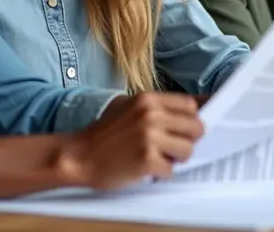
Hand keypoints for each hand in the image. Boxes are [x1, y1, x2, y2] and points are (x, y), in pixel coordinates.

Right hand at [59, 93, 203, 189]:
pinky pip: (171, 170)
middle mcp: (151, 115)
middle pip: (195, 127)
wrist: (78, 156)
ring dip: (175, 159)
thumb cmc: (103, 134)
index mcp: (148, 99)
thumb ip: (156, 106)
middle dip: (187, 140)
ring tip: (157, 158)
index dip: (191, 119)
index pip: (190, 105)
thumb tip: (193, 106)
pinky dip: (161, 173)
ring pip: (188, 150)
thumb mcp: (127, 106)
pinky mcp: (147, 159)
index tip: (187, 128)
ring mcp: (150, 137)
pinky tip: (146, 169)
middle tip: (170, 147)